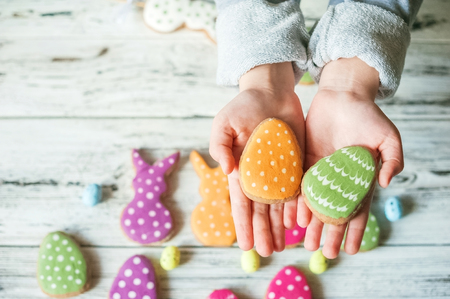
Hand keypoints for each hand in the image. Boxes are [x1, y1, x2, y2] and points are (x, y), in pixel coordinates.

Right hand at [209, 62, 305, 255]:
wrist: (271, 92)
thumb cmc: (244, 106)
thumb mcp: (224, 122)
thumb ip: (220, 145)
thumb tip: (228, 171)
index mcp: (241, 169)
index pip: (241, 203)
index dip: (243, 225)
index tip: (247, 246)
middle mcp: (259, 176)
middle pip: (260, 211)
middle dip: (262, 232)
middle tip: (268, 253)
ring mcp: (278, 172)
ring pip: (278, 206)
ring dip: (278, 227)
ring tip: (283, 247)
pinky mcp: (295, 165)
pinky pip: (296, 191)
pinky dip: (296, 208)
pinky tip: (298, 224)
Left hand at [299, 57, 403, 258]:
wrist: (342, 95)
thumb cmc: (368, 115)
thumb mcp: (388, 137)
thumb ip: (392, 159)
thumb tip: (386, 183)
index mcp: (359, 178)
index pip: (357, 210)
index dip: (355, 230)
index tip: (351, 250)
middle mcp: (338, 179)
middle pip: (333, 211)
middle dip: (329, 233)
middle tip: (324, 253)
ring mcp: (320, 171)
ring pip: (314, 203)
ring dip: (311, 223)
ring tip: (306, 242)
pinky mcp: (304, 161)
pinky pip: (298, 185)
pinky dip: (296, 201)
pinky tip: (292, 217)